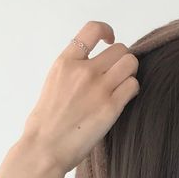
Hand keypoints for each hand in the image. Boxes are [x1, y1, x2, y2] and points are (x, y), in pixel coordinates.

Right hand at [19, 20, 139, 176]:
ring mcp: (99, 88)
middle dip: (121, 59)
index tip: (109, 41)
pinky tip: (122, 98)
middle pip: (120, 49)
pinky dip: (132, 90)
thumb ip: (72, 69)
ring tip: (120, 85)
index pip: (92, 29)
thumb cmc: (45, 122)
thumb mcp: (53, 83)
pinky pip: (133, 86)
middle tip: (116, 74)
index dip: (107, 31)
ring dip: (129, 73)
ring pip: (131, 63)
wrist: (45, 148)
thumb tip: (91, 64)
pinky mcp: (111, 107)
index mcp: (65, 62)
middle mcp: (84, 71)